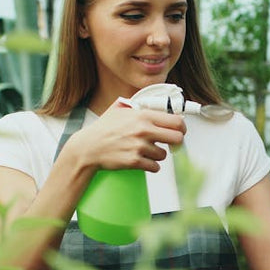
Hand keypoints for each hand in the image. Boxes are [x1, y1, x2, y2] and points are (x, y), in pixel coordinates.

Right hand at [65, 100, 185, 172]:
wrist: (88, 148)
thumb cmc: (103, 130)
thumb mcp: (119, 109)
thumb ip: (137, 105)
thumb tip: (153, 102)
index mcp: (142, 116)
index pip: (175, 121)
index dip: (181, 127)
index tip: (180, 130)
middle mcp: (143, 131)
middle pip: (176, 138)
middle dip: (175, 142)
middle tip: (170, 143)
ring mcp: (139, 147)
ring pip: (164, 155)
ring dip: (158, 154)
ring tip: (146, 151)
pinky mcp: (134, 162)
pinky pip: (155, 167)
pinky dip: (151, 166)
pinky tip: (143, 160)